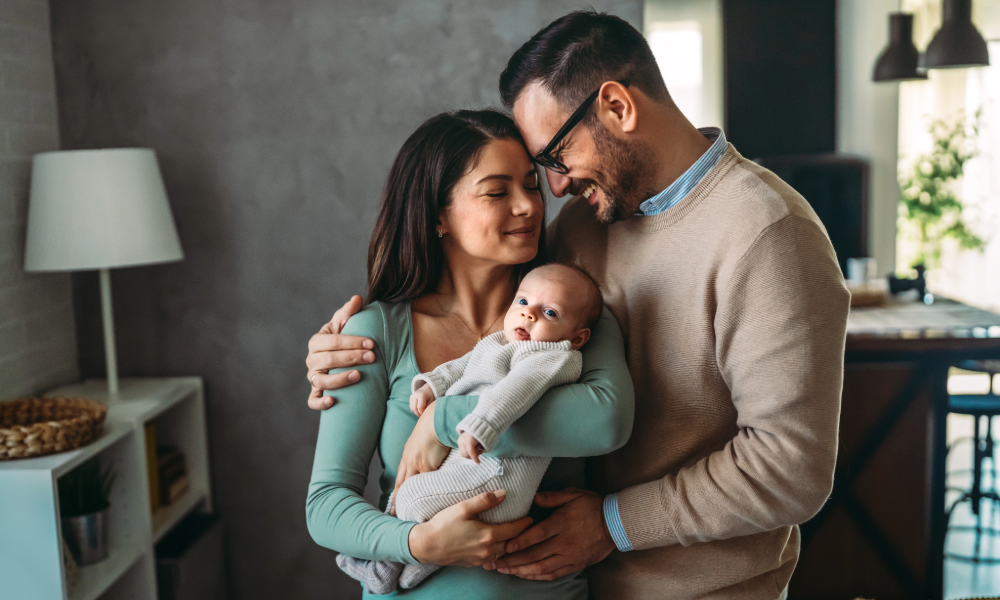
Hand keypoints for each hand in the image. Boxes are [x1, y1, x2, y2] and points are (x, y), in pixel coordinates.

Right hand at [306, 295, 374, 409]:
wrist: (338, 358)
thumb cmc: (342, 339)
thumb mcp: (344, 324)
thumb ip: (349, 312)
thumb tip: (357, 299)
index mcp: (317, 342)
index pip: (333, 341)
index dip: (352, 342)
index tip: (371, 344)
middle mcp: (312, 360)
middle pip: (328, 360)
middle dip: (351, 358)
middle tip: (372, 357)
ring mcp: (313, 378)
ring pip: (320, 381)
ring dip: (338, 379)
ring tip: (358, 376)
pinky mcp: (316, 393)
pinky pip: (313, 401)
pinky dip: (320, 403)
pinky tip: (332, 401)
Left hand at [391, 402, 450, 513]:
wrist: (436, 420)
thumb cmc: (433, 427)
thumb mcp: (422, 442)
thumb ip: (422, 453)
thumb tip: (427, 460)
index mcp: (407, 456)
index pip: (400, 478)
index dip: (397, 491)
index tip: (393, 503)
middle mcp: (409, 461)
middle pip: (401, 484)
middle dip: (397, 499)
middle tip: (394, 513)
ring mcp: (417, 464)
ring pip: (410, 486)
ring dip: (407, 499)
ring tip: (405, 513)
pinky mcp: (427, 465)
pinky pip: (425, 483)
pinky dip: (424, 494)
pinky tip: (425, 503)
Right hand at [408, 489, 532, 566]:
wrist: (426, 546)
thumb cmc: (443, 525)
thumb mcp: (463, 508)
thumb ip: (485, 500)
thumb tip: (503, 494)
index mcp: (488, 536)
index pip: (514, 530)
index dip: (524, 524)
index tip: (530, 518)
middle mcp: (488, 550)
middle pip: (511, 543)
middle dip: (519, 535)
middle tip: (524, 526)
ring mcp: (480, 559)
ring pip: (502, 552)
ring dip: (509, 544)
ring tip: (512, 534)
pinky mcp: (473, 563)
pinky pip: (492, 558)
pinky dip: (498, 551)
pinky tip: (495, 545)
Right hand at [409, 385, 435, 416]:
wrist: (427, 388)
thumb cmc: (431, 396)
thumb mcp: (432, 401)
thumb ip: (427, 407)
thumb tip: (424, 414)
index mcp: (421, 395)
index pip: (420, 408)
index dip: (422, 413)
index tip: (425, 414)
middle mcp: (415, 395)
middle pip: (415, 409)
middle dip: (419, 414)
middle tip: (423, 415)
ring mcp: (412, 396)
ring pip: (412, 408)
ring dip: (416, 412)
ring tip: (421, 412)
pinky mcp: (410, 397)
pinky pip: (411, 407)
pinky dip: (414, 409)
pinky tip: (419, 409)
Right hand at [458, 432, 483, 463]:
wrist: (476, 424)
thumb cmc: (481, 432)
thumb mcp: (482, 441)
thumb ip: (480, 449)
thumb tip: (478, 457)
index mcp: (469, 440)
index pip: (471, 452)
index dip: (475, 458)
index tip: (479, 463)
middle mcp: (462, 441)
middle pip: (466, 454)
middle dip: (472, 456)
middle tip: (479, 452)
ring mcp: (459, 441)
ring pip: (463, 454)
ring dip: (469, 455)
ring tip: (476, 449)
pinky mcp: (458, 441)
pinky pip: (462, 450)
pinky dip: (467, 451)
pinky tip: (472, 447)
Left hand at [484, 488, 614, 580]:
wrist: (615, 524)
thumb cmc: (592, 506)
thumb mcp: (573, 495)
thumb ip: (552, 497)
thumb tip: (533, 497)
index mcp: (562, 524)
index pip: (538, 535)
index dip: (521, 541)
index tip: (506, 546)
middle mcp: (564, 543)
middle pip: (535, 554)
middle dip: (514, 559)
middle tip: (496, 562)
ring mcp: (569, 556)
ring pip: (542, 567)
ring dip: (522, 570)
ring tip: (505, 570)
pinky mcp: (574, 565)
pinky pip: (553, 573)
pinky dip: (537, 576)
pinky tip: (525, 575)